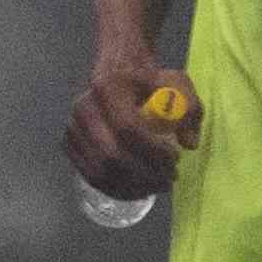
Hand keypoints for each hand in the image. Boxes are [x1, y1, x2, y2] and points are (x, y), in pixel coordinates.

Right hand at [61, 57, 199, 196]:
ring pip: (100, 171)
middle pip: (111, 155)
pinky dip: (117, 189)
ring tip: (158, 185)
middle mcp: (84, 107)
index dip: (152, 150)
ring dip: (133, 186)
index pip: (127, 128)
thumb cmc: (149, 81)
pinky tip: (139, 188)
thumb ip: (190, 109)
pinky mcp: (71, 144)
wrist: (118, 72)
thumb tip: (189, 143)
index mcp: (108, 86)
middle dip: (145, 174)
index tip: (175, 157)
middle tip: (170, 177)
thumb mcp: (177, 84)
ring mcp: (73, 127)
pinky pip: (92, 176)